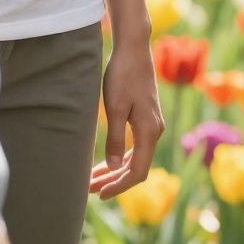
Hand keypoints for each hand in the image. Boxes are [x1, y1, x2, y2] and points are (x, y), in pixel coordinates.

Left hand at [90, 39, 164, 197]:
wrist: (134, 50)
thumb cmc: (122, 75)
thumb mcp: (115, 107)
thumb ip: (115, 139)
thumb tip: (115, 168)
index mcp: (149, 131)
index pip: (137, 171)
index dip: (119, 186)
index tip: (99, 194)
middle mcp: (155, 131)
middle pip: (137, 168)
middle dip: (113, 181)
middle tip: (89, 190)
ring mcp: (152, 125)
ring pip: (135, 158)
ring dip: (115, 171)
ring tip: (92, 180)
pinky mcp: (146, 118)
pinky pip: (135, 147)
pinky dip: (120, 158)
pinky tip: (105, 162)